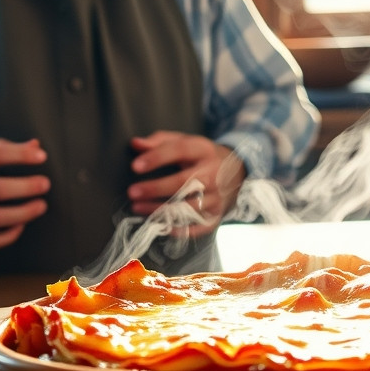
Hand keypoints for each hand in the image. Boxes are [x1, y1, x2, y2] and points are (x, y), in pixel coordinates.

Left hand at [127, 132, 245, 237]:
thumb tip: (135, 144)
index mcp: (203, 150)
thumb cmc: (200, 156)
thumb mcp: (184, 142)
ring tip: (138, 208)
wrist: (237, 171)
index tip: (135, 166)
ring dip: (160, 210)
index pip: (180, 150)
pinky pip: (197, 227)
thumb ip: (159, 141)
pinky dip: (177, 229)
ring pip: (188, 208)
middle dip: (156, 189)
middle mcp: (213, 173)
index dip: (157, 158)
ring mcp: (217, 196)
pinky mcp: (217, 215)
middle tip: (132, 192)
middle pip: (184, 183)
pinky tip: (159, 225)